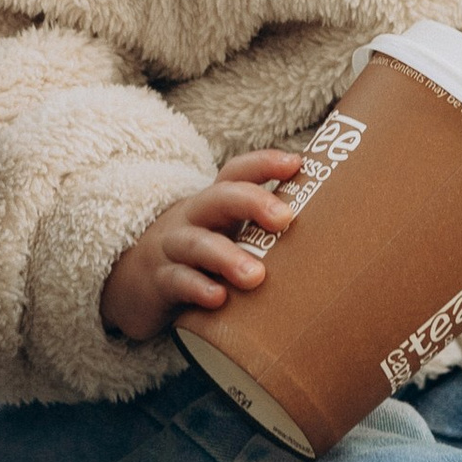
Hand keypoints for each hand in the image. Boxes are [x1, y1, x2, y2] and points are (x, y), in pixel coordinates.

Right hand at [101, 151, 303, 342]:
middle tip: (286, 218)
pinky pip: (176, 282)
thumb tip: (331, 230)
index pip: (236, 173)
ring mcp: (170, 249)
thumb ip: (260, 231)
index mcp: (212, 205)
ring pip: (197, 244)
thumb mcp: (221, 236)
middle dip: (251, 202)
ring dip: (227, 257)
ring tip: (257, 276)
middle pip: (218, 198)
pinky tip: (218, 298)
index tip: (297, 163)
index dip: (264, 163)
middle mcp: (191, 219)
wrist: (130, 283)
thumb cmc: (196, 259)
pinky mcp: (157, 283)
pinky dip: (196, 288)